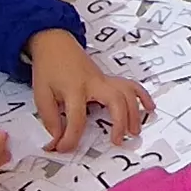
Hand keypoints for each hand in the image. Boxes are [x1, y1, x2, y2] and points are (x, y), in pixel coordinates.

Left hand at [25, 32, 148, 153]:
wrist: (54, 43)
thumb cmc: (48, 67)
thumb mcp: (41, 93)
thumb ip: (49, 118)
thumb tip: (57, 140)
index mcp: (74, 88)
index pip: (77, 119)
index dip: (70, 138)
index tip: (64, 148)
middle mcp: (93, 83)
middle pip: (115, 101)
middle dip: (119, 123)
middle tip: (116, 141)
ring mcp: (104, 79)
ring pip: (127, 94)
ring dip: (134, 113)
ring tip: (134, 131)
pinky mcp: (108, 79)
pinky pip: (130, 85)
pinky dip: (142, 96)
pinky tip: (149, 108)